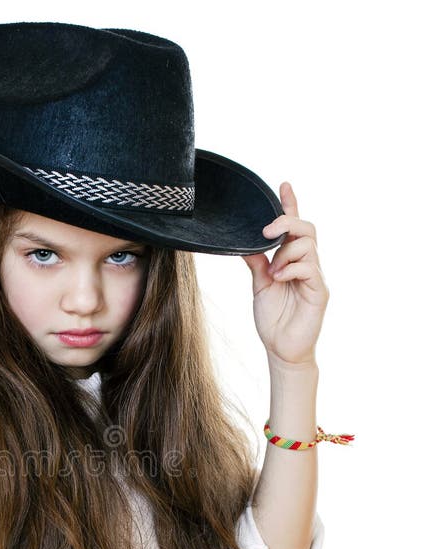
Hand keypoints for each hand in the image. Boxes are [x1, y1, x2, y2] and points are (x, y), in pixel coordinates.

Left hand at [242, 182, 328, 367]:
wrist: (280, 349)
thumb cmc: (272, 318)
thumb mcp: (259, 285)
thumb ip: (256, 263)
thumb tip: (243, 243)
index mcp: (291, 259)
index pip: (294, 226)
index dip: (290, 204)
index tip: (283, 184)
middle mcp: (306, 264)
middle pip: (307, 228)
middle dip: (287, 222)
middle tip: (266, 232)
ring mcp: (315, 276)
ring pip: (308, 245)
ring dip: (286, 253)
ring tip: (272, 272)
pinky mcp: (319, 291)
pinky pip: (310, 268)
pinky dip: (291, 268)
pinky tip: (278, 279)